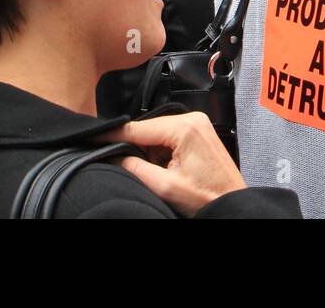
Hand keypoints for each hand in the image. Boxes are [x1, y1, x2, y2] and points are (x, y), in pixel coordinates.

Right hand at [99, 113, 245, 216]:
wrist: (232, 204)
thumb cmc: (208, 197)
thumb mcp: (164, 186)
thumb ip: (134, 167)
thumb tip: (113, 155)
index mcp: (185, 127)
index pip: (138, 127)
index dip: (112, 134)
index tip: (92, 136)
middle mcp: (193, 119)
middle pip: (147, 129)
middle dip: (132, 146)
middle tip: (118, 162)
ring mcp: (197, 125)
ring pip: (156, 135)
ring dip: (147, 152)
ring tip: (152, 172)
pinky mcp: (197, 134)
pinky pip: (168, 138)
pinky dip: (159, 153)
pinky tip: (162, 169)